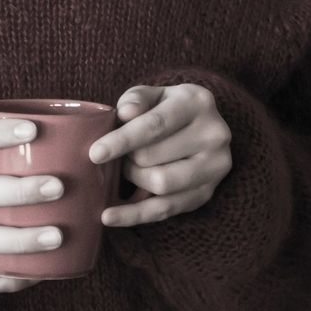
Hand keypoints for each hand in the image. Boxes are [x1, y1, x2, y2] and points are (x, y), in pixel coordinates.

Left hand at [88, 83, 232, 226]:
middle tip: (119, 153)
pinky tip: (109, 215)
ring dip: (134, 178)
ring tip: (129, 167)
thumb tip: (126, 113)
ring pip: (161, 185)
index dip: (122, 141)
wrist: (198, 125)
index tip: (95, 153)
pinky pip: (165, 210)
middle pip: (153, 157)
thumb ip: (136, 99)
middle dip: (126, 158)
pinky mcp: (207, 193)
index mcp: (197, 102)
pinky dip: (134, 215)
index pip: (155, 125)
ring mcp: (215, 167)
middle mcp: (214, 135)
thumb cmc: (166, 108)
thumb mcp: (151, 94)